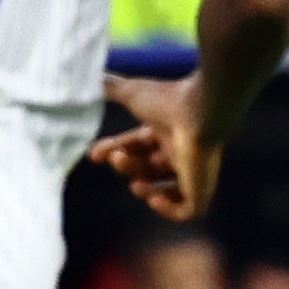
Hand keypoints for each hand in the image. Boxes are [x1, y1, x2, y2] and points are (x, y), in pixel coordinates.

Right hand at [89, 73, 220, 221]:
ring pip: (168, 189)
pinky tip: (153, 196)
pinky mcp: (202, 187)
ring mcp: (195, 170)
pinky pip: (190, 211)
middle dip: (126, 166)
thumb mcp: (131, 93)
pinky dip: (168, 210)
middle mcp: (183, 150)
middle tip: (114, 158)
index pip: (139, 145)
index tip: (95, 153)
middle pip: (149, 166)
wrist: (202, 111)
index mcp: (169, 130)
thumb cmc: (169, 100)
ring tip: (137, 183)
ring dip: (145, 189)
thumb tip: (86, 76)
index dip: (115, 149)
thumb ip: (110, 87)